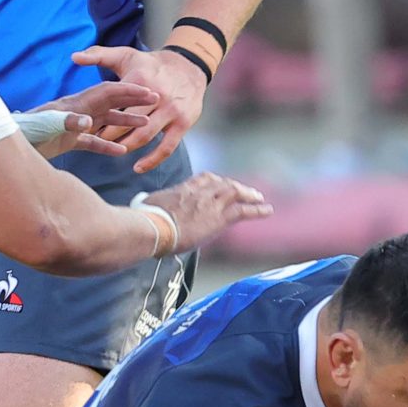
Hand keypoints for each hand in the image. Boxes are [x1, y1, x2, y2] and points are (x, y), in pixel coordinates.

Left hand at [26, 79, 161, 161]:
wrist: (7, 143)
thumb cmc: (26, 131)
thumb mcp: (47, 125)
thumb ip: (67, 122)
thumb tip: (88, 122)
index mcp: (75, 103)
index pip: (107, 92)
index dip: (128, 91)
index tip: (148, 91)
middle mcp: (78, 111)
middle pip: (110, 103)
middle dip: (132, 101)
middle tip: (155, 100)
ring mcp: (74, 126)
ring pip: (105, 122)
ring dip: (124, 122)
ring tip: (145, 124)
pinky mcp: (69, 141)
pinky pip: (93, 142)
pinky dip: (107, 145)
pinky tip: (120, 151)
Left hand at [71, 44, 208, 172]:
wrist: (188, 67)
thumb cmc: (151, 64)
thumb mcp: (125, 55)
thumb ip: (98, 55)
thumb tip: (74, 57)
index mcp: (140, 79)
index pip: (115, 102)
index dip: (99, 114)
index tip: (84, 125)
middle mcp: (158, 96)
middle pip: (128, 121)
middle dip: (109, 133)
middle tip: (94, 140)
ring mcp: (172, 111)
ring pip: (145, 135)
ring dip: (127, 146)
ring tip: (113, 150)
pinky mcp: (183, 124)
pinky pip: (167, 147)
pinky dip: (152, 160)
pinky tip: (137, 167)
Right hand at [143, 172, 273, 254]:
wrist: (153, 227)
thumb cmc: (145, 220)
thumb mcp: (145, 205)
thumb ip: (148, 204)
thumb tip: (139, 206)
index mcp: (183, 189)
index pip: (204, 179)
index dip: (215, 181)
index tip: (220, 184)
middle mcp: (200, 193)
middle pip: (223, 184)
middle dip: (235, 187)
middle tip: (246, 191)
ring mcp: (211, 204)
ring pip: (236, 193)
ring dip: (250, 195)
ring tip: (260, 199)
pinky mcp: (219, 218)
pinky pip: (244, 211)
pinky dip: (258, 210)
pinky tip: (268, 211)